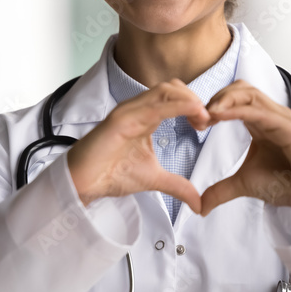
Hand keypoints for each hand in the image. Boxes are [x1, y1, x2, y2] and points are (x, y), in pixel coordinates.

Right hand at [66, 80, 208, 211]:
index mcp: (144, 117)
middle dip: (195, 99)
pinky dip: (177, 106)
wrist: (84, 184)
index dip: (194, 105)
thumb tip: (199, 203)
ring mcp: (128, 112)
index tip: (206, 124)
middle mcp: (136, 109)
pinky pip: (153, 107)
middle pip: (172, 87)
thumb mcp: (154, 179)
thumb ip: (178, 186)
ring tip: (202, 118)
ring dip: (189, 100)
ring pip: (164, 90)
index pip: (174, 96)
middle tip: (206, 122)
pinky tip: (192, 114)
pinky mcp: (121, 120)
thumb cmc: (111, 174)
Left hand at [199, 80, 290, 229]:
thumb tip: (199, 207)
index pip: (233, 98)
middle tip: (199, 118)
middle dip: (215, 97)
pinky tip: (219, 115)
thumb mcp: (244, 185)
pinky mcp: (288, 128)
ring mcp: (280, 118)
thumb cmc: (286, 184)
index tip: (196, 123)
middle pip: (239, 88)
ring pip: (249, 93)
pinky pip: (260, 112)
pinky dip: (237, 110)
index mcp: (259, 122)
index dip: (212, 104)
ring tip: (207, 114)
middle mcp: (269, 115)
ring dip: (224, 99)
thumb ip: (220, 191)